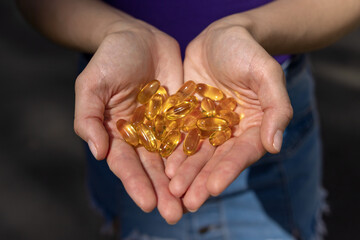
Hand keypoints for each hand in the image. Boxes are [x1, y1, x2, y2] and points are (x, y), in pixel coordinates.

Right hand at [73, 22, 183, 223]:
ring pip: (173, 158)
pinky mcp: (182, 115)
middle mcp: (141, 135)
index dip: (135, 183)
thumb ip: (89, 118)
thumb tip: (97, 153)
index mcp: (117, 133)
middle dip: (162, 191)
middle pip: (152, 168)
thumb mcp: (92, 85)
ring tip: (193, 202)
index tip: (147, 203)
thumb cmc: (110, 59)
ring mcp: (163, 126)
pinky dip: (197, 153)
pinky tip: (208, 170)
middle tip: (175, 214)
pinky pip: (191, 135)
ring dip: (182, 180)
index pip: (125, 164)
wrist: (138, 37)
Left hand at [166, 20, 292, 211]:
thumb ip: (276, 108)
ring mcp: (209, 126)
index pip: (242, 153)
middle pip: (217, 160)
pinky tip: (162, 166)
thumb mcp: (266, 73)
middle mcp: (231, 131)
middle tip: (188, 201)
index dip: (228, 170)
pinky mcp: (189, 117)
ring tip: (172, 190)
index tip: (214, 188)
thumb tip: (275, 145)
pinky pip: (181, 137)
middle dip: (203, 180)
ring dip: (185, 172)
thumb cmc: (248, 51)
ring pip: (197, 154)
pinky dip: (173, 152)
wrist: (221, 36)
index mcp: (254, 125)